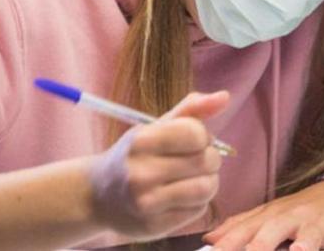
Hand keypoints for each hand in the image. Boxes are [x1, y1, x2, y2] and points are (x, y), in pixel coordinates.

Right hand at [87, 91, 229, 239]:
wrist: (98, 196)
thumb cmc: (134, 156)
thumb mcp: (155, 128)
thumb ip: (191, 111)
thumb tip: (225, 97)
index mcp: (141, 141)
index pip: (197, 134)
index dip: (203, 136)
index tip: (193, 141)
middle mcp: (141, 172)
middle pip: (206, 161)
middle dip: (209, 159)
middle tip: (195, 161)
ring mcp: (146, 202)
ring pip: (206, 188)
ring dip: (208, 182)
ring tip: (193, 179)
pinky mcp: (154, 226)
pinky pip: (198, 210)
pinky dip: (197, 202)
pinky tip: (180, 197)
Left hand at [202, 180, 323, 250]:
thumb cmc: (302, 209)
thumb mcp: (271, 213)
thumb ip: (241, 226)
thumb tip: (210, 238)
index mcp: (272, 216)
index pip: (246, 229)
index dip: (228, 242)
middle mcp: (292, 218)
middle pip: (273, 230)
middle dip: (259, 245)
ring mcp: (318, 225)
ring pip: (310, 236)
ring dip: (303, 245)